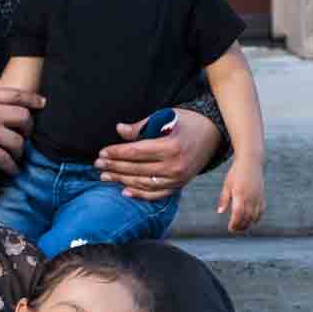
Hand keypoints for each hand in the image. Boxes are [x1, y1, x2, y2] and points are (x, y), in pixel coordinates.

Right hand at [0, 86, 43, 177]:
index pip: (15, 94)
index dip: (31, 98)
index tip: (41, 103)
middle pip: (22, 117)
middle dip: (28, 127)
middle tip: (26, 134)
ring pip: (18, 140)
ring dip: (20, 149)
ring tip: (18, 155)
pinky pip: (6, 158)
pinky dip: (12, 166)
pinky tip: (13, 170)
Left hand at [94, 107, 219, 198]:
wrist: (213, 134)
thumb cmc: (188, 122)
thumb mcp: (166, 117)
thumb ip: (142, 127)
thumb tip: (119, 130)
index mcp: (170, 146)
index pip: (136, 152)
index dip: (116, 153)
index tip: (102, 152)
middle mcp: (175, 166)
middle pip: (136, 169)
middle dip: (114, 166)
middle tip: (98, 164)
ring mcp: (178, 178)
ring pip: (143, 183)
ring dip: (122, 180)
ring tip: (106, 176)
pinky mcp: (180, 185)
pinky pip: (156, 194)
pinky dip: (140, 194)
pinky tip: (124, 190)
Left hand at [217, 158, 264, 232]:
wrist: (251, 161)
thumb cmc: (236, 172)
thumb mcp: (227, 184)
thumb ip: (224, 199)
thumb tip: (220, 212)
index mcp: (240, 194)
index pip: (238, 214)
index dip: (235, 223)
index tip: (230, 228)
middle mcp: (250, 197)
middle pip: (247, 218)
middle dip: (240, 226)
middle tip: (234, 230)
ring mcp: (258, 197)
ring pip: (255, 216)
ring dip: (248, 224)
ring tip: (241, 227)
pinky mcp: (262, 196)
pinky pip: (261, 210)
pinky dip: (257, 218)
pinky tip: (252, 221)